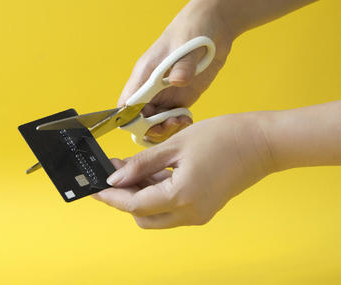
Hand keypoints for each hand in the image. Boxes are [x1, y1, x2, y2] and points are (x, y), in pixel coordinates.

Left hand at [94, 113, 273, 228]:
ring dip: (139, 195)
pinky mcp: (204, 208)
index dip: (110, 196)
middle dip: (123, 198)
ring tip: (128, 168)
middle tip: (111, 173)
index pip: (134, 205)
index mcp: (182, 196)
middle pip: (143, 217)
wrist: (263, 142)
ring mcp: (199, 213)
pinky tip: (148, 173)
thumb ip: (141, 164)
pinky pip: (171, 208)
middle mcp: (191, 213)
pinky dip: (156, 194)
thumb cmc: (222, 137)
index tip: (92, 187)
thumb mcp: (174, 145)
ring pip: (157, 215)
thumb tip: (114, 178)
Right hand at [119, 0, 233, 142]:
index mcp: (144, 73)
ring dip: (165, 128)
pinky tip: (188, 119)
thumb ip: (183, 64)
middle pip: (139, 118)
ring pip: (154, 122)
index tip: (148, 123)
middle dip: (150, 128)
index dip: (131, 118)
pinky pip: (172, 118)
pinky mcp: (181, 96)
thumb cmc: (194, 28)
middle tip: (170, 125)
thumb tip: (178, 81)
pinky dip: (177, 124)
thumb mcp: (189, 45)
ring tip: (182, 122)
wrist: (214, 23)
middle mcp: (151, 86)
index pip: (126, 103)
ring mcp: (166, 93)